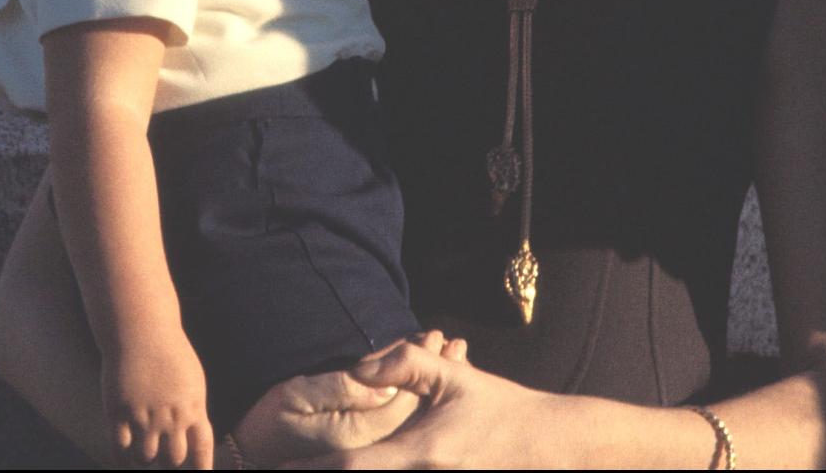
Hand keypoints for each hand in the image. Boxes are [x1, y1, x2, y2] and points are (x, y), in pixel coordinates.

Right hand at [102, 336, 212, 467]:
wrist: (142, 330)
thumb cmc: (169, 353)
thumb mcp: (191, 380)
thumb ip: (192, 410)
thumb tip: (193, 435)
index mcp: (193, 406)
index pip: (201, 449)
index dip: (201, 470)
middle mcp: (170, 416)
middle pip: (173, 460)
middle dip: (169, 462)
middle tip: (164, 457)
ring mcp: (144, 416)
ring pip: (147, 458)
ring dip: (146, 456)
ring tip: (145, 447)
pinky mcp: (119, 414)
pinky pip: (121, 451)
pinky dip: (124, 456)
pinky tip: (125, 451)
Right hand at [232, 331, 465, 466]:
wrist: (254, 460)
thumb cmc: (272, 422)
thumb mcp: (299, 396)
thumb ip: (343, 390)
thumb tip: (380, 380)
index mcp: (358, 431)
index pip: (405, 395)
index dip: (422, 362)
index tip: (437, 335)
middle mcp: (373, 444)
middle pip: (417, 406)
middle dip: (438, 371)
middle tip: (456, 341)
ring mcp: (374, 450)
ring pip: (415, 417)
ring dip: (434, 386)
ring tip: (454, 354)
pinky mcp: (366, 447)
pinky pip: (403, 427)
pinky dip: (420, 401)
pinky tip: (429, 383)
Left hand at [291, 341, 553, 468]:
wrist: (549, 447)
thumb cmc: (501, 409)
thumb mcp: (454, 376)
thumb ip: (406, 363)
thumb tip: (359, 367)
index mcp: (419, 455)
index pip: (349, 468)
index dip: (309, 469)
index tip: (276, 465)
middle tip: (277, 466)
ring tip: (310, 464)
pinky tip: (360, 465)